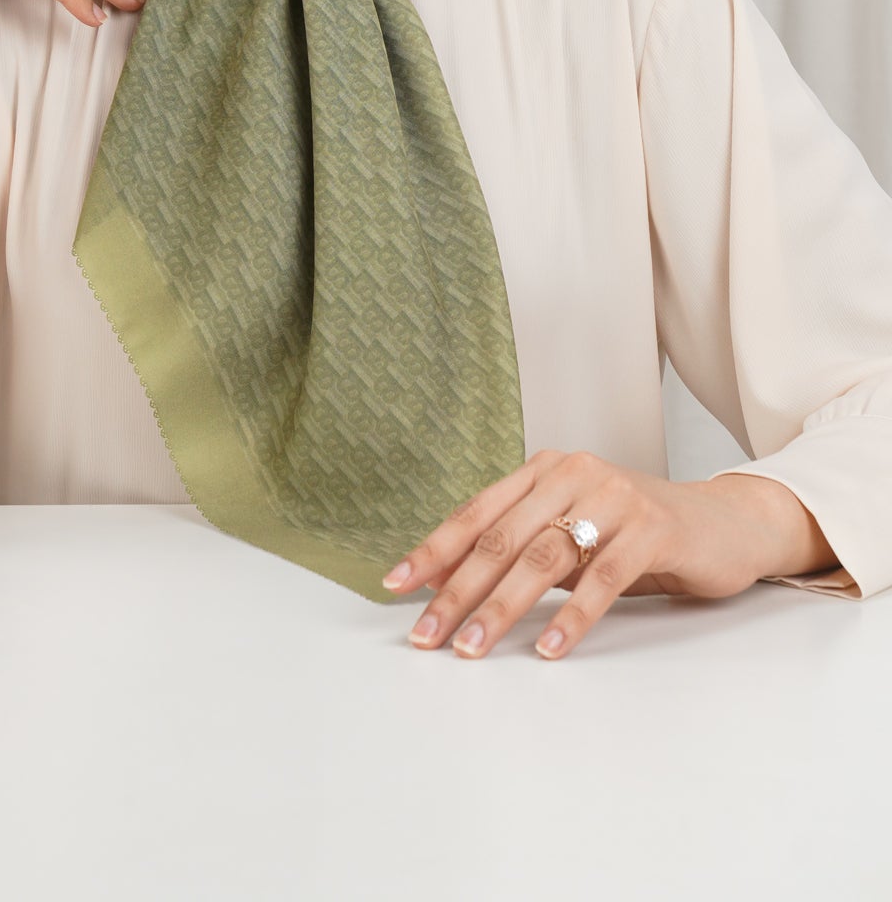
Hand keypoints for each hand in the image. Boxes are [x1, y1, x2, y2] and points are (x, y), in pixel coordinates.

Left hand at [381, 448, 775, 661]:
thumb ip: (519, 550)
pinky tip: (546, 649)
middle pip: (501, 539)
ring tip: (472, 649)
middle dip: (457, 591)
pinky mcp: (651, 529)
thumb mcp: (572, 534)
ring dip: (501, 609)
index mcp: (545, 471)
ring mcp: (613, 497)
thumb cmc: (638, 535)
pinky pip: (601, 578)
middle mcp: (573, 474)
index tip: (395, 587)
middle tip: (427, 635)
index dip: (434, 551)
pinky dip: (570, 617)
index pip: (477, 513)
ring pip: (543, 557)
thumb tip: (446, 586)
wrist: (726, 524)